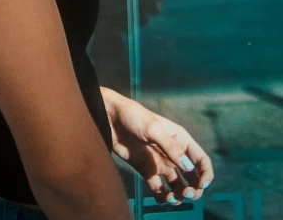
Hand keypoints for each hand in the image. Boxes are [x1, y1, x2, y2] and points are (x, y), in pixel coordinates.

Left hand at [100, 87, 213, 206]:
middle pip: (192, 177)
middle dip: (194, 188)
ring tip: (173, 198)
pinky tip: (163, 198)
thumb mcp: (153, 128)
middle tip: (188, 194)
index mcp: (180, 139)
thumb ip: (171, 148)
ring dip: (180, 195)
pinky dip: (164, 197)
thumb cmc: (133, 116)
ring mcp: (160, 163)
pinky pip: (159, 189)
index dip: (205, 174)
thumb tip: (189, 168)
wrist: (110, 118)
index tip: (202, 184)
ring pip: (177, 186)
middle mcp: (173, 153)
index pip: (201, 160)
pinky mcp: (147, 170)